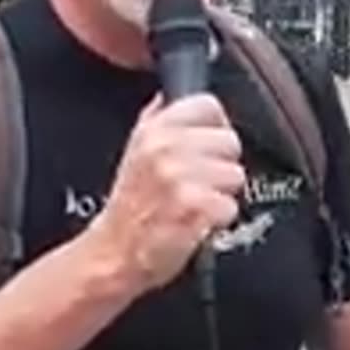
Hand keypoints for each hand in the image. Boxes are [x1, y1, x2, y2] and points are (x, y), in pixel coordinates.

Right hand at [85, 94, 244, 293]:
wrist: (114, 253)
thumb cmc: (128, 208)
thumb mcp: (133, 151)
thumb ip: (156, 118)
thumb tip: (172, 96)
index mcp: (153, 130)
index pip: (208, 106)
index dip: (213, 128)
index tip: (205, 146)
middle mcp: (166, 149)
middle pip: (230, 141)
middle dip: (220, 165)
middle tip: (197, 183)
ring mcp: (181, 178)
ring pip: (235, 175)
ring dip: (220, 194)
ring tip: (194, 203)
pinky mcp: (195, 208)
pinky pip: (231, 206)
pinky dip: (218, 220)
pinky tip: (195, 221)